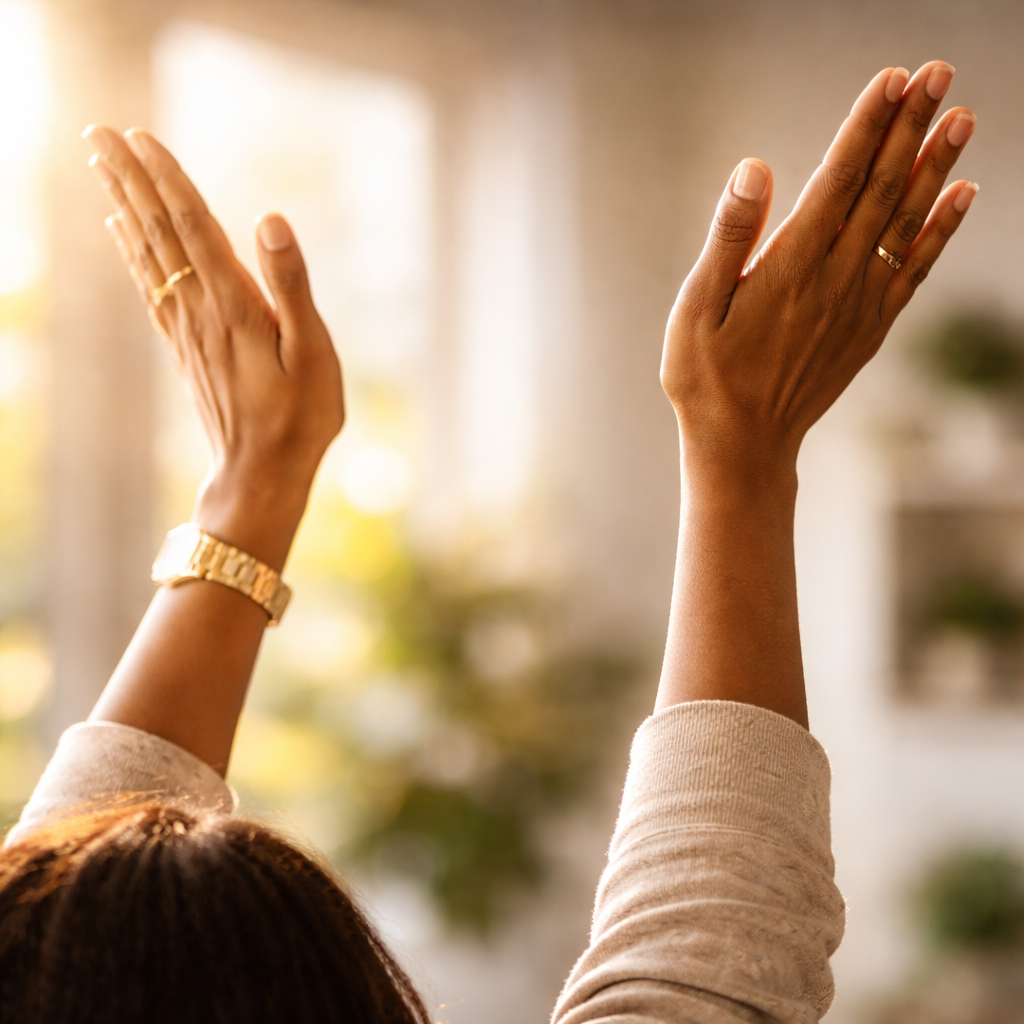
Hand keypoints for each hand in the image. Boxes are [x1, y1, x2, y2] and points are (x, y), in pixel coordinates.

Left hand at [82, 126, 344, 569]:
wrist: (262, 474)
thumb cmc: (300, 416)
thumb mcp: (312, 351)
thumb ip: (290, 284)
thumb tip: (269, 218)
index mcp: (234, 304)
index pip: (192, 226)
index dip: (166, 179)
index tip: (137, 135)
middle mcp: (201, 310)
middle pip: (158, 232)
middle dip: (129, 179)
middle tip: (97, 132)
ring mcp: (189, 329)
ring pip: (147, 255)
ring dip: (123, 205)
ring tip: (100, 166)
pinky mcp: (187, 348)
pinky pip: (151, 286)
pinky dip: (132, 251)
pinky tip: (122, 232)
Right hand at [662, 61, 976, 494]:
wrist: (744, 446)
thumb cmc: (706, 378)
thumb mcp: (695, 309)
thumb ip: (729, 238)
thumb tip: (755, 168)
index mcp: (791, 266)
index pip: (838, 179)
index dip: (867, 125)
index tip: (893, 77)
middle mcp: (835, 279)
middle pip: (882, 189)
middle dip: (910, 127)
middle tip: (937, 72)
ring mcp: (860, 304)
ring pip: (906, 223)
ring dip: (936, 166)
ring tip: (962, 117)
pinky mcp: (870, 327)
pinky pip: (916, 269)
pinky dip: (942, 229)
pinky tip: (964, 195)